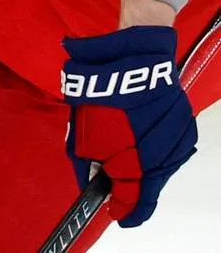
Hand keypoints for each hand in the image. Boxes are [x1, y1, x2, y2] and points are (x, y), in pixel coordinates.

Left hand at [63, 26, 196, 226]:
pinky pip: (172, 154)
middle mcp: (158, 146)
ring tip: (129, 175)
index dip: (122, 207)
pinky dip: (158, 159)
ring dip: (146, 175)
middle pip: (148, 184)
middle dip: (132, 191)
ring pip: (161, 170)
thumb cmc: (101, 85)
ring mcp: (176, 137)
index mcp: (130, 146)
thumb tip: (92, 180)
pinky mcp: (185, 127)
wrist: (133, 52)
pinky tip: (146, 156)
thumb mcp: (83, 122)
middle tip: (120, 200)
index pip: (130, 193)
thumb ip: (87, 156)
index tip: (115, 215)